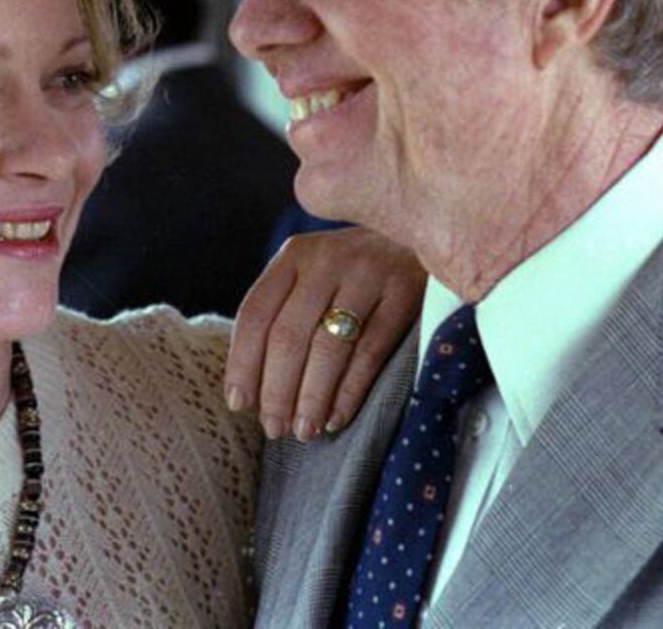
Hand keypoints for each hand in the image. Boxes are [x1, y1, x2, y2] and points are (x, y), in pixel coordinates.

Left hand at [225, 226, 423, 440]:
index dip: (243, 363)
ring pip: (328, 347)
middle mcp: (327, 259)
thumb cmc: (355, 271)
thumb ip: (285, 312)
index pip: (255, 313)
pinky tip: (337, 418)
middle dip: (277, 390)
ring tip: (305, 431)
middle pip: (288, 335)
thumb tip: (253, 389)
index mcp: (295, 255)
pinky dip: (350, 391)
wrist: (425, 232)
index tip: (238, 404)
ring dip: (312, 397)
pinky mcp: (404, 292)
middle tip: (274, 428)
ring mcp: (368, 273)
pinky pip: (370, 352)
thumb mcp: (315, 273)